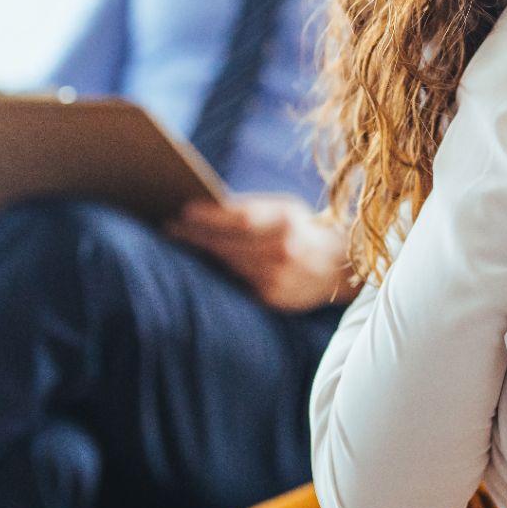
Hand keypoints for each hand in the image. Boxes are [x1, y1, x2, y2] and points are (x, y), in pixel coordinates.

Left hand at [165, 194, 354, 311]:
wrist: (339, 266)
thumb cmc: (303, 229)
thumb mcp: (285, 209)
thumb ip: (251, 210)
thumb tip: (204, 209)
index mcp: (288, 220)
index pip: (241, 218)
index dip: (209, 216)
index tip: (183, 211)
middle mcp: (284, 249)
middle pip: (228, 244)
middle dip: (196, 236)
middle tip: (168, 229)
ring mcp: (278, 277)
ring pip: (228, 265)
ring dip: (202, 255)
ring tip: (179, 243)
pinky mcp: (273, 298)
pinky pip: (237, 283)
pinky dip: (218, 273)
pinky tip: (201, 265)